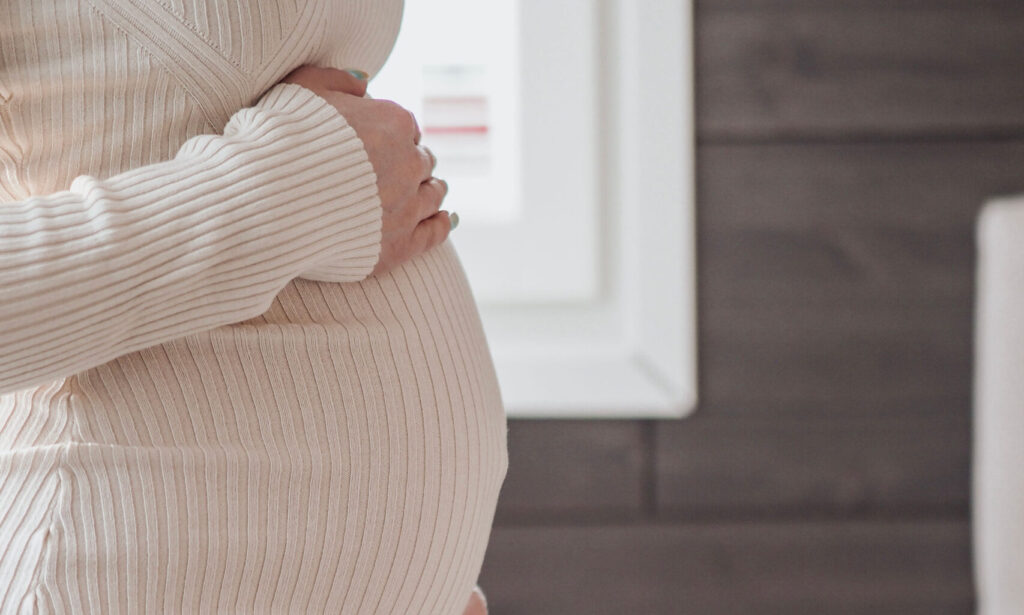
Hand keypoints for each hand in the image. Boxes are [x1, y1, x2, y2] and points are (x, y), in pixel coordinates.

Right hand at [280, 65, 452, 277]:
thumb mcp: (300, 87)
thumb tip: (364, 80)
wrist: (263, 201)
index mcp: (393, 122)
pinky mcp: (398, 246)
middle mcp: (408, 164)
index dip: (393, 137)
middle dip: (411, 165)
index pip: (406, 128)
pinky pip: (435, 233)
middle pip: (421, 162)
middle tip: (398, 173)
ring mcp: (406, 207)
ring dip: (430, 191)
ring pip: (434, 195)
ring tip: (427, 193)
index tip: (380, 146)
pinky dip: (442, 224)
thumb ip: (338, 80)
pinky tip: (446, 220)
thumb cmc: (275, 140)